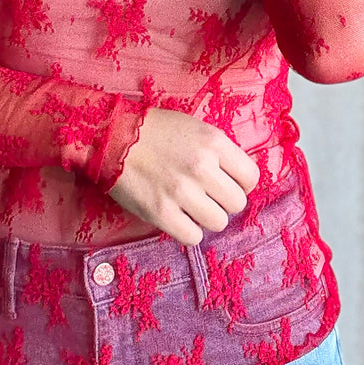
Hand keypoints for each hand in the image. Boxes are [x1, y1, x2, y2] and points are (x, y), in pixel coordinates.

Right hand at [107, 107, 260, 246]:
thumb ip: (219, 151)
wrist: (111, 136)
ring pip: (218, 222)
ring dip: (206, 217)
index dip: (241, 183)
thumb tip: (238, 178)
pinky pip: (193, 237)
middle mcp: (202, 167)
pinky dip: (188, 231)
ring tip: (191, 206)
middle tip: (206, 195)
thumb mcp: (195, 128)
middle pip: (237, 203)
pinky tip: (178, 217)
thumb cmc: (154, 130)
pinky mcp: (161, 213)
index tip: (226, 183)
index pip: (251, 177)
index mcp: (214, 142)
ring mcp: (181, 192)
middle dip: (224, 201)